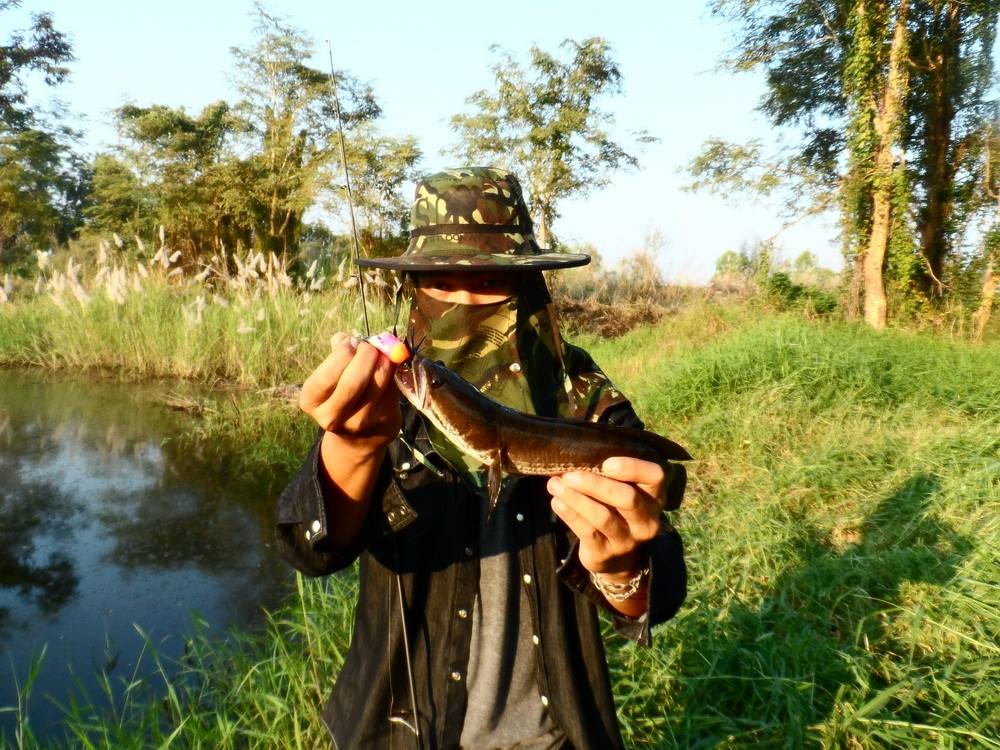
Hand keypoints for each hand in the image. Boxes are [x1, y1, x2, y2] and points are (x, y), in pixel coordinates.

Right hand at [298, 332, 401, 451]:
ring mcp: (360, 422)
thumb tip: (343, 337)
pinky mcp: (384, 420)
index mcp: (311, 401)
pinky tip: (390, 365)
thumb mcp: (331, 377)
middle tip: (369, 347)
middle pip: (353, 381)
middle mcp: (332, 417)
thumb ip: (336, 354)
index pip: (326, 375)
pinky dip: (394, 370)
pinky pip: (392, 386)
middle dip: (365, 355)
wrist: (361, 437)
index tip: (351, 343)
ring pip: (377, 381)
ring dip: (383, 359)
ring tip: (381, 353)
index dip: (343, 353)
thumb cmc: (342, 396)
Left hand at [547, 456, 665, 577]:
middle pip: (627, 498)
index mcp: (654, 497)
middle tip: (569, 475)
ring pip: (603, 517)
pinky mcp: (606, 553)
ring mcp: (628, 540)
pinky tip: (557, 501)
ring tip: (554, 485)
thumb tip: (576, 452)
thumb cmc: (615, 510)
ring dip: (576, 498)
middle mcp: (646, 520)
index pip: (656, 477)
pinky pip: (587, 532)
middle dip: (595, 484)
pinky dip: (570, 514)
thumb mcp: (622, 491)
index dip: (633, 468)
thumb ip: (609, 474)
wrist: (615, 558)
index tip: (606, 463)